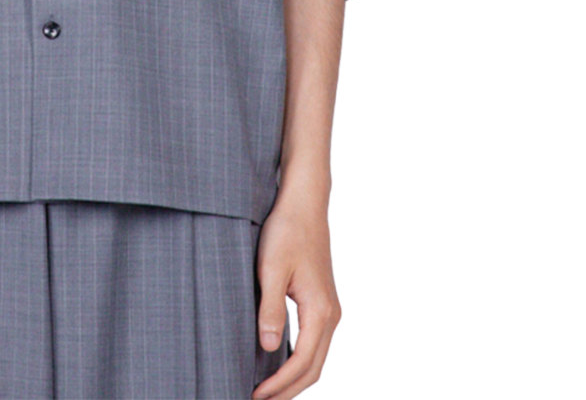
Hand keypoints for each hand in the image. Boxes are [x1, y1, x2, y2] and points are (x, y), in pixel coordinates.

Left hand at [250, 190, 341, 398]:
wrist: (304, 205)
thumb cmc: (287, 231)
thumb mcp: (271, 268)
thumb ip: (270, 309)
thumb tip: (268, 348)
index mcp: (320, 311)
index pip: (302, 362)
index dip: (279, 384)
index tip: (255, 395)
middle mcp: (330, 315)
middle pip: (313, 368)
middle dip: (287, 390)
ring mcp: (328, 310)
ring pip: (315, 358)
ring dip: (293, 378)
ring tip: (266, 391)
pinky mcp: (321, 303)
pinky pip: (313, 343)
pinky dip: (297, 361)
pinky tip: (277, 363)